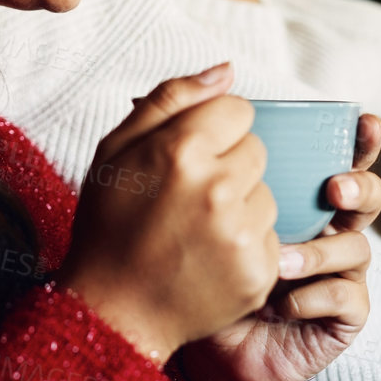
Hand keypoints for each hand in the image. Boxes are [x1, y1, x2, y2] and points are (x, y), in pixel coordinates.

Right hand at [58, 63, 281, 363]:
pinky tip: (211, 258)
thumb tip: (227, 70)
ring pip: (267, 193)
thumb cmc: (109, 225)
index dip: (213, 130)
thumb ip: (170, 99)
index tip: (188, 157)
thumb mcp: (116, 150)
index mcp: (181, 150)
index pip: (238, 110)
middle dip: (230, 166)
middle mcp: (217, 189)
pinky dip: (247, 245)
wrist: (113, 310)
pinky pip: (271, 235)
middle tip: (189, 198)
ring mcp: (241, 233)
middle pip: (257, 150)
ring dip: (242, 205)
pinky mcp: (259, 270)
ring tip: (198, 231)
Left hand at [178, 114, 380, 380]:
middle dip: (360, 184)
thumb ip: (192, 147)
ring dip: (322, 250)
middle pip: (367, 196)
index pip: (336, 158)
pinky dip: (315, 296)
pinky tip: (281, 301)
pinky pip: (347, 298)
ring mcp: (337, 273)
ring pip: (358, 247)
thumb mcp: (192, 208)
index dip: (357, 140)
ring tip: (281, 258)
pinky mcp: (339, 317)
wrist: (203, 347)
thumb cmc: (201, 272)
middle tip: (333, 185)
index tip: (358, 120)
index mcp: (300, 197)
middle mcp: (326, 230)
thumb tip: (173, 89)